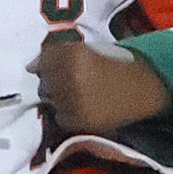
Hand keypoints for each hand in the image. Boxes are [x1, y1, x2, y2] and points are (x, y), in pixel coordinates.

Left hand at [33, 31, 172, 138]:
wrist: (143, 88)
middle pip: (43, 85)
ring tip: (80, 96)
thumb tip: (29, 67)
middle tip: (73, 84)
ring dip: (59, 101)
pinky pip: (61, 120)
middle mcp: (71, 79)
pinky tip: (84, 108)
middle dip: (53, 84)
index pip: (43, 62)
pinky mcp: (80, 123)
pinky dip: (67, 115)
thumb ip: (57, 55)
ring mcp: (74, 103)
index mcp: (74, 56)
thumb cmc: (114, 65)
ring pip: (50, 104)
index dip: (48, 66)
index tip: (59, 69)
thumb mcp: (87, 51)